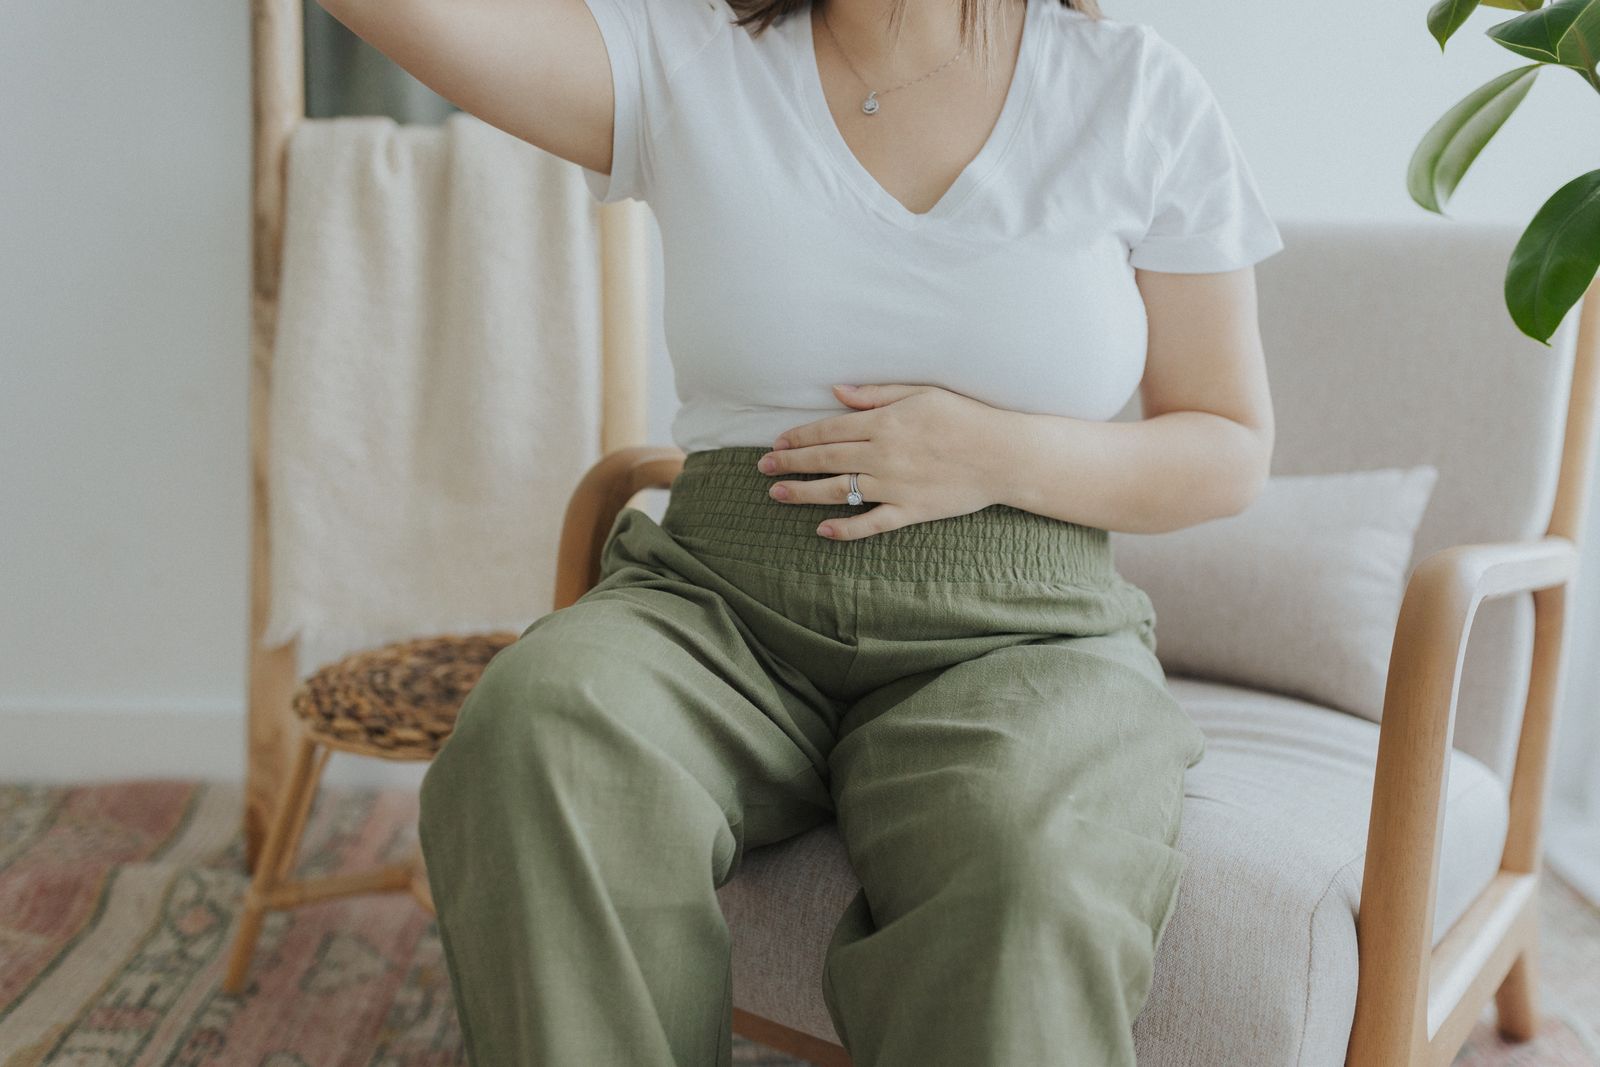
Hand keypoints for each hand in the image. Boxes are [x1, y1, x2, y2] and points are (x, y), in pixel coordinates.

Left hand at [757, 383, 1008, 540]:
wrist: (1004, 454)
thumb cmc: (965, 416)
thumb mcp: (921, 392)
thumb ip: (875, 394)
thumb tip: (836, 392)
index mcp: (884, 423)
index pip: (829, 430)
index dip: (799, 437)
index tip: (777, 443)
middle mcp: (883, 455)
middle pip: (825, 458)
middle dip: (790, 463)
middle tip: (763, 468)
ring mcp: (894, 486)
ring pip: (838, 490)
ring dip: (804, 493)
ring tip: (777, 494)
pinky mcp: (910, 511)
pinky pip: (870, 523)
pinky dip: (845, 529)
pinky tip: (822, 530)